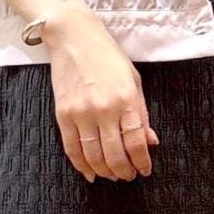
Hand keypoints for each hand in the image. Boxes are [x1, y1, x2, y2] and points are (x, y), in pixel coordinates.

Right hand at [41, 0, 158, 181]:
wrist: (73, 37)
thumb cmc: (106, 55)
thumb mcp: (133, 80)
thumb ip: (141, 113)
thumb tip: (150, 141)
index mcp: (126, 99)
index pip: (136, 142)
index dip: (142, 162)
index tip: (144, 169)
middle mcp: (104, 109)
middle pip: (115, 155)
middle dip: (124, 171)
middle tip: (128, 175)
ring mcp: (81, 113)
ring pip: (93, 156)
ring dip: (105, 171)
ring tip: (112, 175)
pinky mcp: (63, 114)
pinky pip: (72, 148)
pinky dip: (82, 165)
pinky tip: (90, 172)